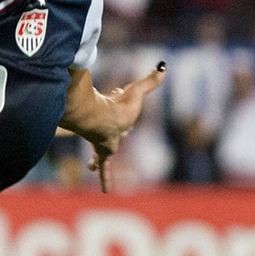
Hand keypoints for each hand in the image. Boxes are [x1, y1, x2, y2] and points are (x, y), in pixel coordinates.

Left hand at [87, 61, 164, 192]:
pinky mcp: (104, 154)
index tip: (117, 89)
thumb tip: (163, 65)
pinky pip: (106, 170)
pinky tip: (105, 191)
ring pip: (103, 153)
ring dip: (98, 158)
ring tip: (91, 166)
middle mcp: (108, 130)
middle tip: (107, 131)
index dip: (118, 98)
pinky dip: (106, 179)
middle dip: (110, 131)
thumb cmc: (119, 106)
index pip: (118, 112)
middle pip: (112, 133)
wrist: (101, 120)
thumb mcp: (137, 91)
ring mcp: (104, 143)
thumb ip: (150, 80)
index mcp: (114, 115)